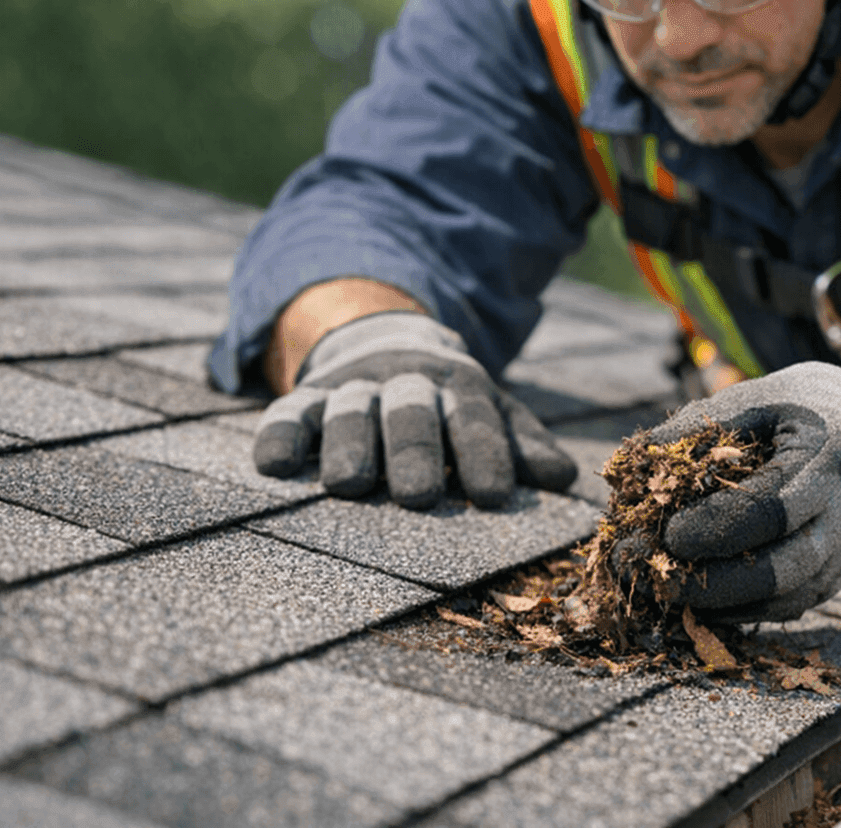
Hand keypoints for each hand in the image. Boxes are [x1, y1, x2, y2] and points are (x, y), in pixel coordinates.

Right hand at [252, 312, 575, 507]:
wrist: (388, 343)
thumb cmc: (450, 402)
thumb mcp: (491, 411)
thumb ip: (523, 443)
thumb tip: (566, 478)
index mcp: (458, 384)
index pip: (475, 418)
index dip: (485, 454)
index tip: (493, 496)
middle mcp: (404, 381)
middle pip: (411, 412)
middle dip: (415, 452)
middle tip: (418, 496)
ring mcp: (352, 386)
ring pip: (350, 410)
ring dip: (349, 443)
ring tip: (349, 484)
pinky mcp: (305, 398)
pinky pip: (287, 413)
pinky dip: (279, 436)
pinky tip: (274, 465)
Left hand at [649, 362, 840, 621]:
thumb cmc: (807, 409)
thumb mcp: (759, 398)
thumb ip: (699, 427)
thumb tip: (631, 463)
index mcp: (825, 458)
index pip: (767, 509)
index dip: (712, 528)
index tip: (663, 532)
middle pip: (781, 570)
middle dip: (710, 581)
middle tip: (652, 576)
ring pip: (784, 599)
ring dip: (718, 604)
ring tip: (661, 592)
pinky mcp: (836, 578)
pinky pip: (786, 608)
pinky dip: (738, 610)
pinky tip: (693, 599)